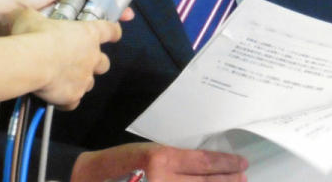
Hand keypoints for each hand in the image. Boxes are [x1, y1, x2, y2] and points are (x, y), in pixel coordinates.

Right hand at [10, 9, 121, 108]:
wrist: (31, 63)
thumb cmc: (34, 36)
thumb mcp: (30, 17)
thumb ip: (32, 16)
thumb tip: (22, 16)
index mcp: (88, 33)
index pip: (110, 31)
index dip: (113, 31)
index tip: (114, 33)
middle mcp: (91, 56)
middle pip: (104, 63)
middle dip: (96, 63)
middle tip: (80, 60)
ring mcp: (84, 78)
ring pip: (90, 83)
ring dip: (81, 81)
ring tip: (65, 79)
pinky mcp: (73, 96)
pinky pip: (74, 102)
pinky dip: (67, 100)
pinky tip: (56, 97)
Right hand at [71, 142, 247, 181]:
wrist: (88, 180)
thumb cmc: (118, 164)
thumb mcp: (147, 154)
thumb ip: (174, 160)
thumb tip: (206, 165)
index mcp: (159, 159)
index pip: (202, 162)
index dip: (224, 164)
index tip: (240, 162)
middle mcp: (162, 180)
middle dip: (228, 181)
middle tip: (243, 176)